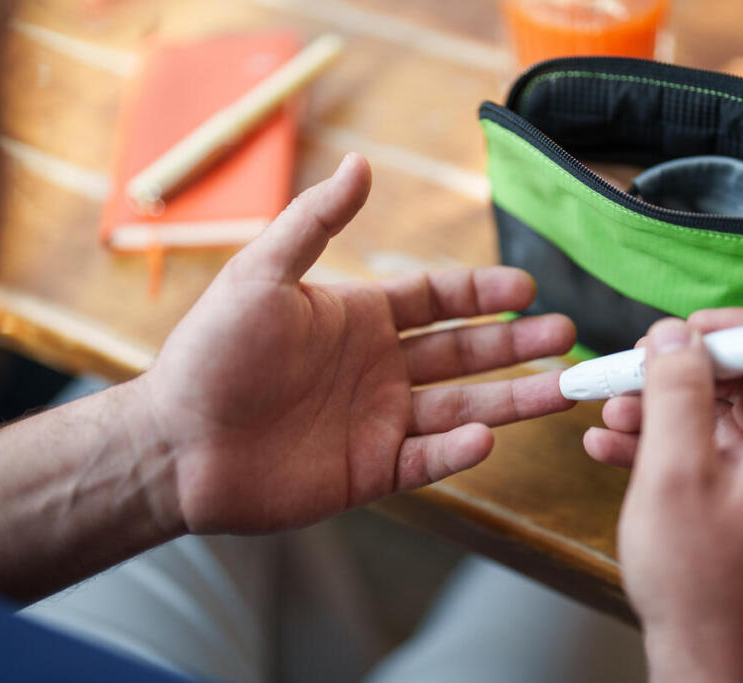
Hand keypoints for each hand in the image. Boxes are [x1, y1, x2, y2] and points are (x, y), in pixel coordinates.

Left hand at [138, 154, 575, 534]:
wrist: (175, 444)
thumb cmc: (212, 353)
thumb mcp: (261, 274)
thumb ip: (315, 222)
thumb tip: (362, 162)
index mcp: (360, 318)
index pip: (438, 299)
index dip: (483, 292)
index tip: (526, 287)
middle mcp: (379, 368)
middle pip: (465, 352)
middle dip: (517, 342)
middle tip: (567, 335)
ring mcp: (378, 421)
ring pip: (462, 407)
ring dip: (513, 398)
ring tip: (563, 389)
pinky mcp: (370, 471)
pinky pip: (427, 459)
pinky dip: (459, 452)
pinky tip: (489, 437)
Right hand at [585, 311, 742, 681]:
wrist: (704, 665)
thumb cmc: (698, 584)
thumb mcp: (673, 472)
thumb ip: (676, 391)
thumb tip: (674, 336)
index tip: (691, 329)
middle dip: (690, 374)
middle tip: (639, 369)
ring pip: (735, 424)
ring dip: (672, 412)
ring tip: (616, 413)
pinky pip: (726, 460)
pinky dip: (678, 449)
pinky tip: (620, 448)